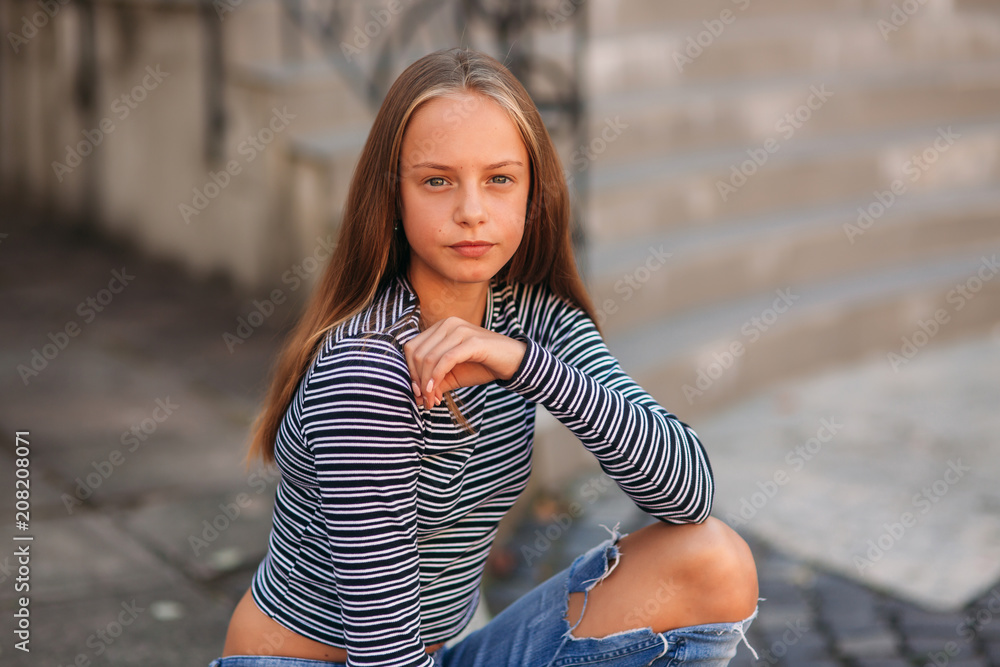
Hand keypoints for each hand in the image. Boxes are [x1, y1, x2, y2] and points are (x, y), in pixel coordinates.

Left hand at [403, 317, 525, 409]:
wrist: (514, 362)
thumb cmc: (482, 366)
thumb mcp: (453, 374)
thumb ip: (434, 380)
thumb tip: (418, 395)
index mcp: (441, 327)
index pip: (411, 348)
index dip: (409, 371)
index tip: (418, 393)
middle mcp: (448, 324)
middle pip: (417, 353)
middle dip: (417, 380)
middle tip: (424, 400)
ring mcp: (460, 330)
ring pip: (429, 357)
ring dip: (426, 383)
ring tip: (431, 400)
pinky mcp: (472, 341)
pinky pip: (446, 360)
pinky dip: (436, 377)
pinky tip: (435, 391)